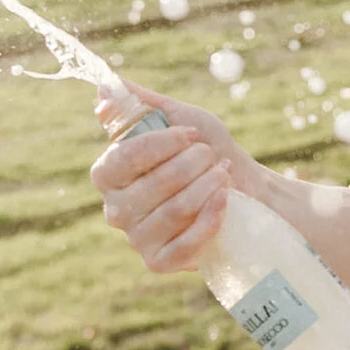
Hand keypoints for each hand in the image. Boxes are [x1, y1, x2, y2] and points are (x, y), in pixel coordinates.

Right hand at [89, 81, 249, 272]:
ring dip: (208, 186)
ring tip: (223, 174)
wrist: (245, 187)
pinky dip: (210, 218)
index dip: (163, 144)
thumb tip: (104, 88)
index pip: (124, 157)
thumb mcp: (179, 117)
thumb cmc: (207, 149)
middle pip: (155, 184)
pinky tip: (224, 200)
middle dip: (195, 164)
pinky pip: (183, 244)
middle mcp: (115, 209)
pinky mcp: (159, 262)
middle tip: (212, 157)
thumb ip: (139, 103)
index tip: (192, 134)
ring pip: (174, 211)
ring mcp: (136, 238)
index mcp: (109, 173)